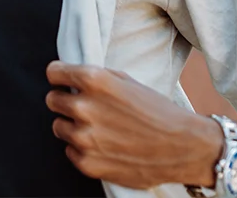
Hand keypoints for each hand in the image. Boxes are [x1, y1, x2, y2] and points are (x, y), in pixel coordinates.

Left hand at [45, 62, 222, 189]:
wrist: (184, 147)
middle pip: (52, 100)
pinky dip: (82, 148)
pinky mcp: (87, 162)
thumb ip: (96, 78)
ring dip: (73, 126)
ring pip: (58, 126)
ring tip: (99, 128)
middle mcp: (84, 107)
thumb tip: (72, 80)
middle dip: (65, 102)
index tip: (65, 82)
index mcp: (93, 81)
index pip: (53, 72)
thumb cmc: (158, 111)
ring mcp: (84, 137)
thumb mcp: (127, 81)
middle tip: (86, 108)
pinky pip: (70, 150)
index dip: (60, 77)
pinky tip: (104, 145)